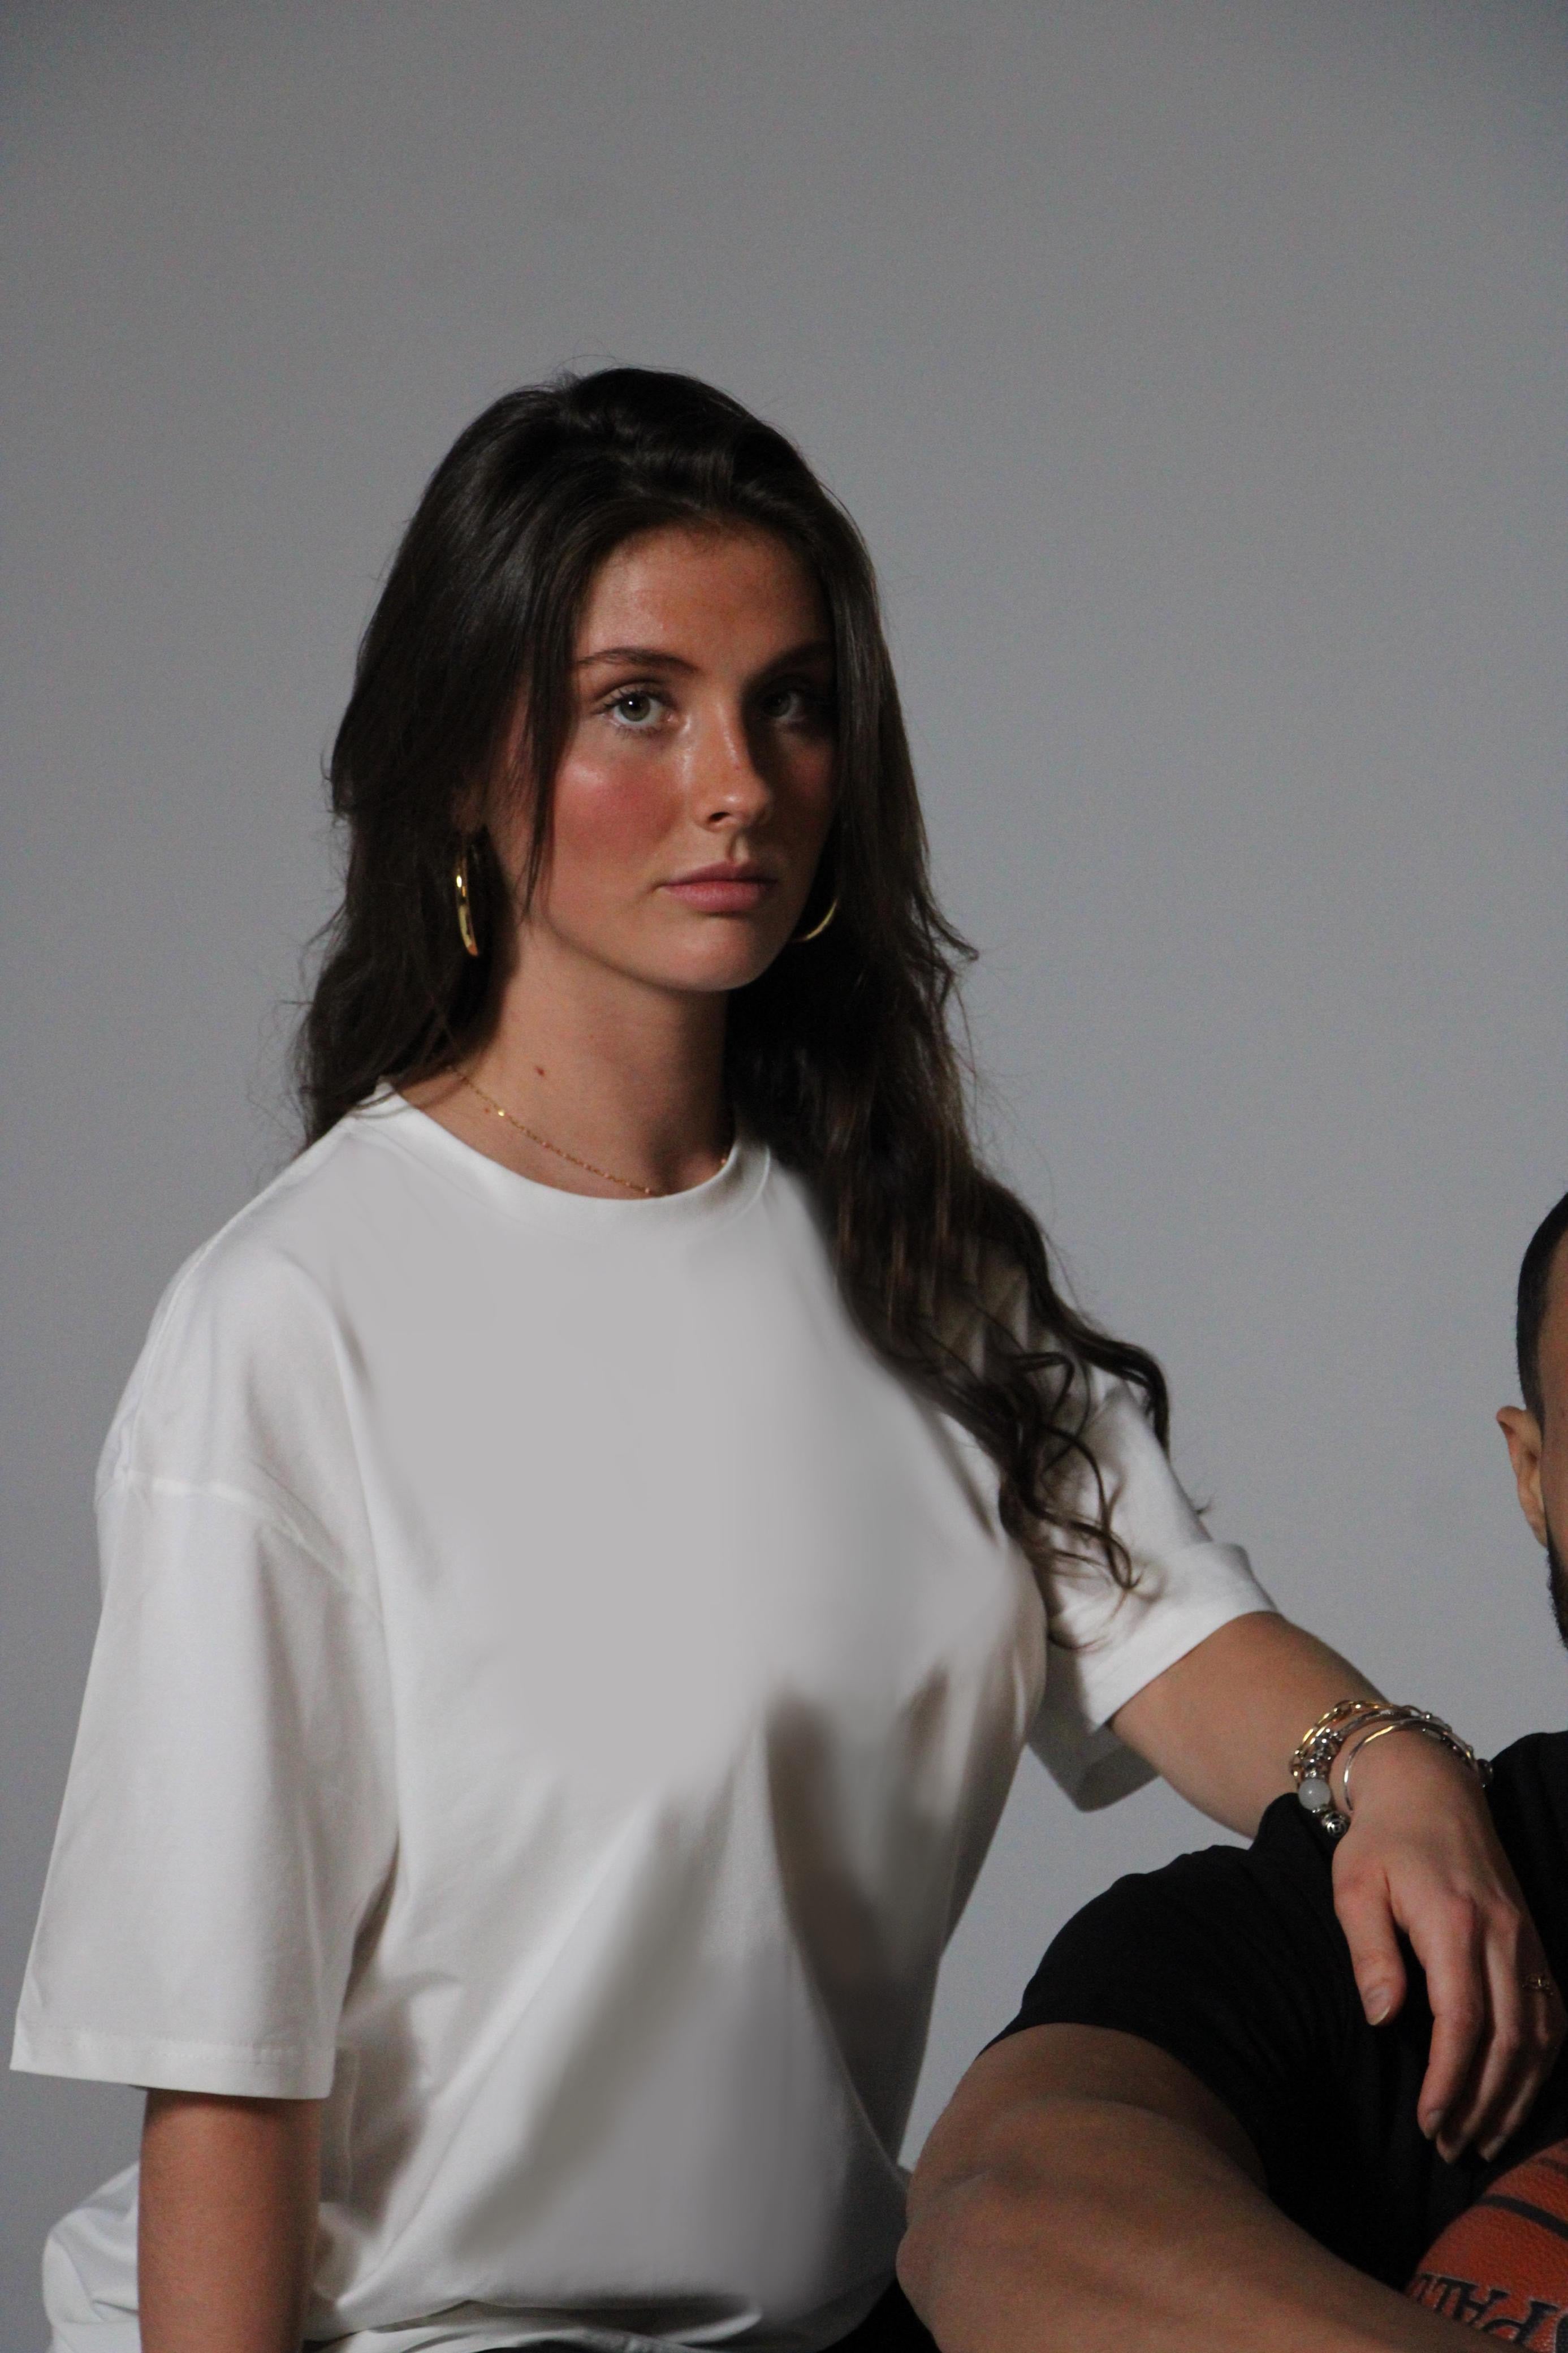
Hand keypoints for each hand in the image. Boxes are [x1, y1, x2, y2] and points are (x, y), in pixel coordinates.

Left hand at [1329, 1730, 1563, 2161]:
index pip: (1463, 2020)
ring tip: (1483, 2138)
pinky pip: (1552, 2014)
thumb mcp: (1354, 1886)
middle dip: (1481, 2104)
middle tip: (1450, 2147)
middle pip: (1507, 2040)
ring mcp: (1526, 1939)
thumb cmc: (1381, 1841)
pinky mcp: (1533, 1942)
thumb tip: (1383, 2017)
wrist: (1429, 1790)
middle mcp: (1503, 1935)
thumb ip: (1370, 1951)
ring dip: (1515, 2094)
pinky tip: (1519, 2093)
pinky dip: (1541, 2061)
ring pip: (1538, 2035)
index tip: (1430, 2123)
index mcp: (1456, 1922)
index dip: (1450, 2079)